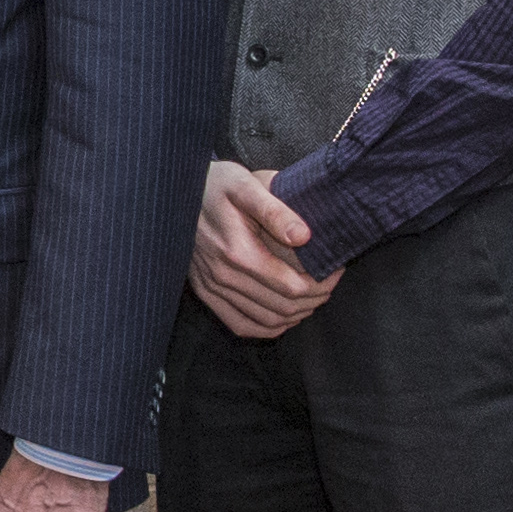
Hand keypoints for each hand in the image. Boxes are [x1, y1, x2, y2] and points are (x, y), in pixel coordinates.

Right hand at [188, 161, 341, 340]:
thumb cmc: (216, 185)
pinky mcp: (206, 293)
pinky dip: (269, 326)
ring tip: (313, 296)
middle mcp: (223, 277)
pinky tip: (284, 314)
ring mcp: (213, 288)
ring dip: (296, 313)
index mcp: (237, 252)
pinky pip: (242, 325)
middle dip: (315, 298)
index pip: (292, 287)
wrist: (176, 192)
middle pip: (283, 307)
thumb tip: (304, 236)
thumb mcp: (245, 184)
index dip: (321, 284)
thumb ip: (276, 210)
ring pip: (266, 320)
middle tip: (330, 281)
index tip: (336, 268)